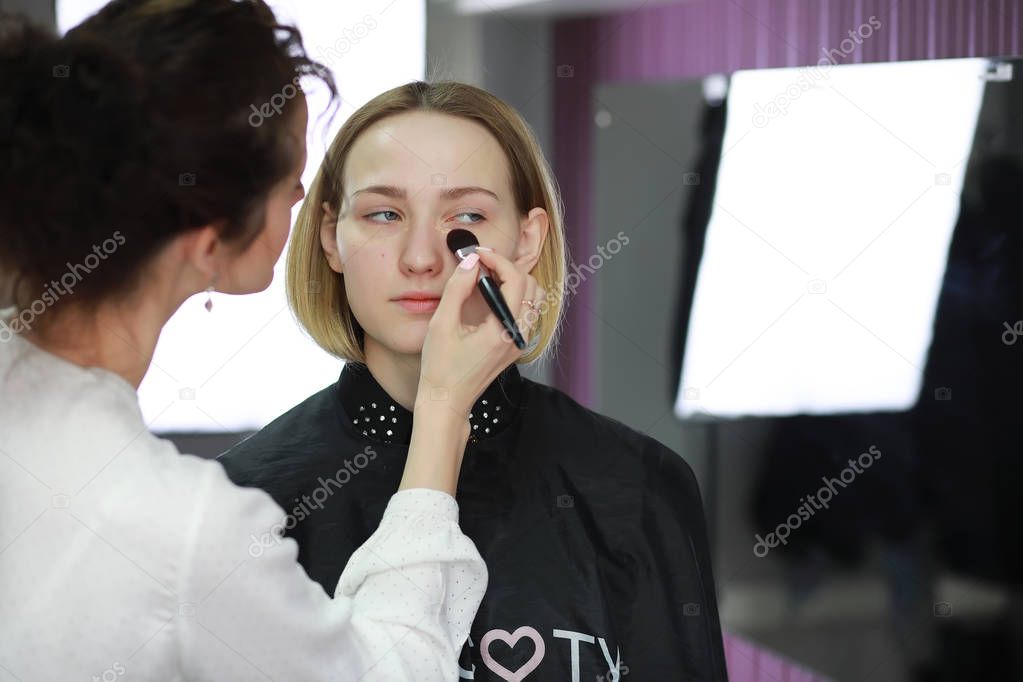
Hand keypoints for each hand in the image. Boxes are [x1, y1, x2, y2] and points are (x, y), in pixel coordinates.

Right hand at [416, 249, 543, 422]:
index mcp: (502, 331)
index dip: (498, 261)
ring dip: (514, 282)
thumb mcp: (442, 325)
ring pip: (534, 299)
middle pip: (531, 286)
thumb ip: (457, 289)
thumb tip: (471, 261)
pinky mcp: (516, 346)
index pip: (516, 281)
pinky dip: (514, 297)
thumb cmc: (440, 368)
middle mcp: (518, 336)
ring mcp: (520, 342)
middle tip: (481, 265)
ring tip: (486, 279)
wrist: (447, 401)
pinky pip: (527, 313)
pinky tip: (491, 297)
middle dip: (507, 269)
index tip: (479, 254)